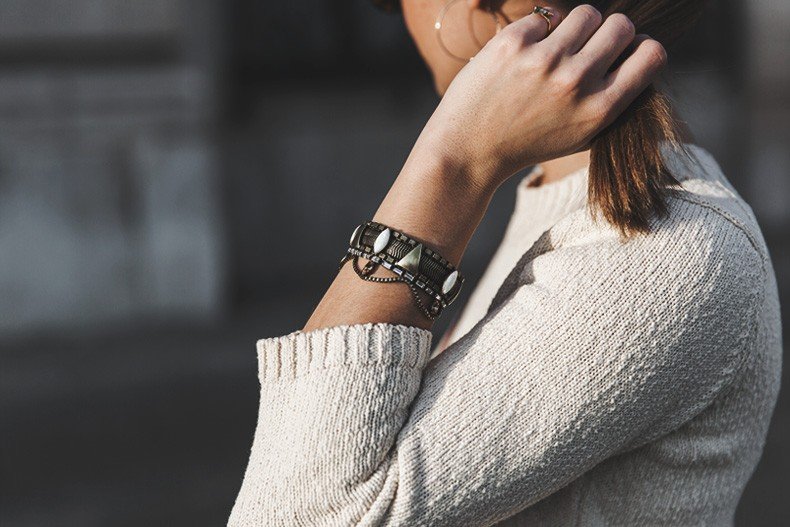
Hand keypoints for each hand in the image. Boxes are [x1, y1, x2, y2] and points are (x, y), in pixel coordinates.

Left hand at [415, 4, 667, 191]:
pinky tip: (522, 56)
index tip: (623, 54)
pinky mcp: (513, 44)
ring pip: (587, 13)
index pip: (652, 54)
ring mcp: (545, 60)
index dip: (640, 48)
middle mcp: (577, 82)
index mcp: (600, 110)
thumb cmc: (527, 143)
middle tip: (586, 48)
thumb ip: (611, 99)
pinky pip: (544, 16)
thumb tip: (638, 51)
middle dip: (609, 32)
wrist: (468, 152)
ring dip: (576, 26)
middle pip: (621, 25)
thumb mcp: (579, 135)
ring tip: (556, 48)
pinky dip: (537, 32)